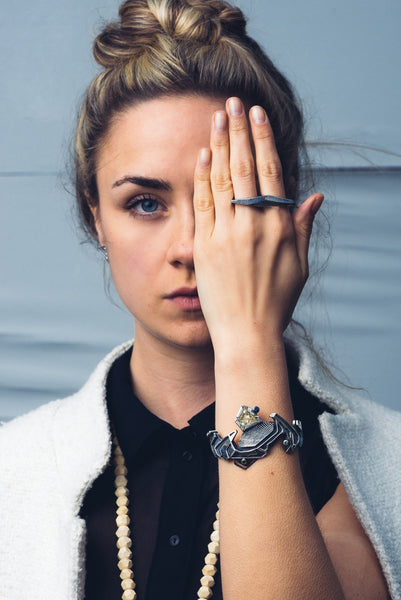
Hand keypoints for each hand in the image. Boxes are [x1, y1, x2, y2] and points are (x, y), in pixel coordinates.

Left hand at [193, 97, 322, 349]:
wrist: (247, 335)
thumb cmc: (276, 303)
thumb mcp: (299, 266)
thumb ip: (303, 228)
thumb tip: (313, 196)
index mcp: (280, 227)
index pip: (270, 172)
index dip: (262, 140)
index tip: (257, 115)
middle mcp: (254, 225)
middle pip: (245, 167)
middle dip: (239, 131)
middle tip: (233, 102)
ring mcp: (227, 235)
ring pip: (222, 180)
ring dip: (219, 145)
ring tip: (217, 118)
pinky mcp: (204, 246)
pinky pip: (202, 204)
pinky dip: (202, 177)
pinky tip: (202, 155)